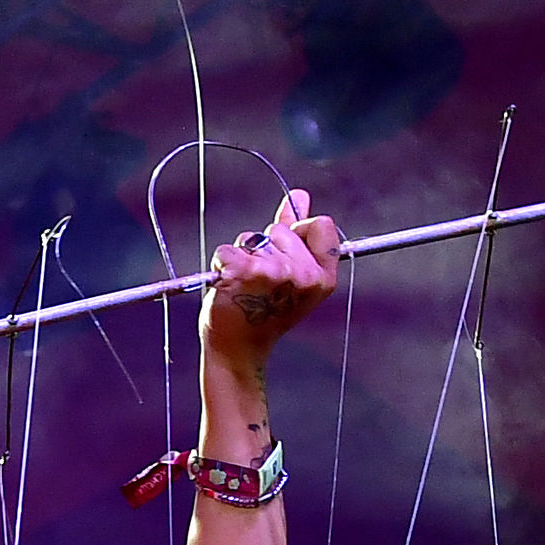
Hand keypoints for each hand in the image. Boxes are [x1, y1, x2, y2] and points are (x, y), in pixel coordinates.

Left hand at [201, 190, 342, 372]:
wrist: (237, 350)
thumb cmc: (262, 312)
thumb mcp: (290, 274)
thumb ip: (296, 232)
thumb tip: (301, 195)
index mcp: (323, 277)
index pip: (321, 224)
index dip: (300, 232)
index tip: (287, 255)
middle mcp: (305, 276)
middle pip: (281, 231)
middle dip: (265, 248)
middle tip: (260, 282)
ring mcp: (276, 274)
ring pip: (253, 239)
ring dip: (242, 256)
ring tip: (243, 286)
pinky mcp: (245, 274)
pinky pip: (228, 250)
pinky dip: (221, 263)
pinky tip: (226, 285)